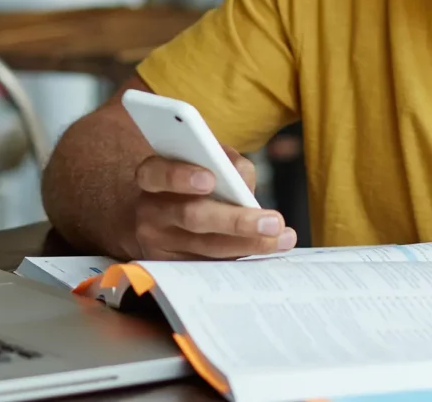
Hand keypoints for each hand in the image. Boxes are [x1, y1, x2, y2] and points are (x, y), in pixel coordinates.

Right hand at [130, 146, 297, 259]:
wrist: (161, 221)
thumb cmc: (190, 184)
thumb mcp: (203, 163)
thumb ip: (225, 163)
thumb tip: (243, 180)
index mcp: (152, 177)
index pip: (156, 173)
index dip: (181, 176)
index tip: (210, 180)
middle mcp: (150, 211)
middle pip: (192, 217)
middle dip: (236, 220)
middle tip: (273, 222)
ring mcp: (158, 244)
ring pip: (206, 246)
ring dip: (249, 243)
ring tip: (282, 238)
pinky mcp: (172, 269)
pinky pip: (209, 265)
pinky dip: (239, 258)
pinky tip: (264, 250)